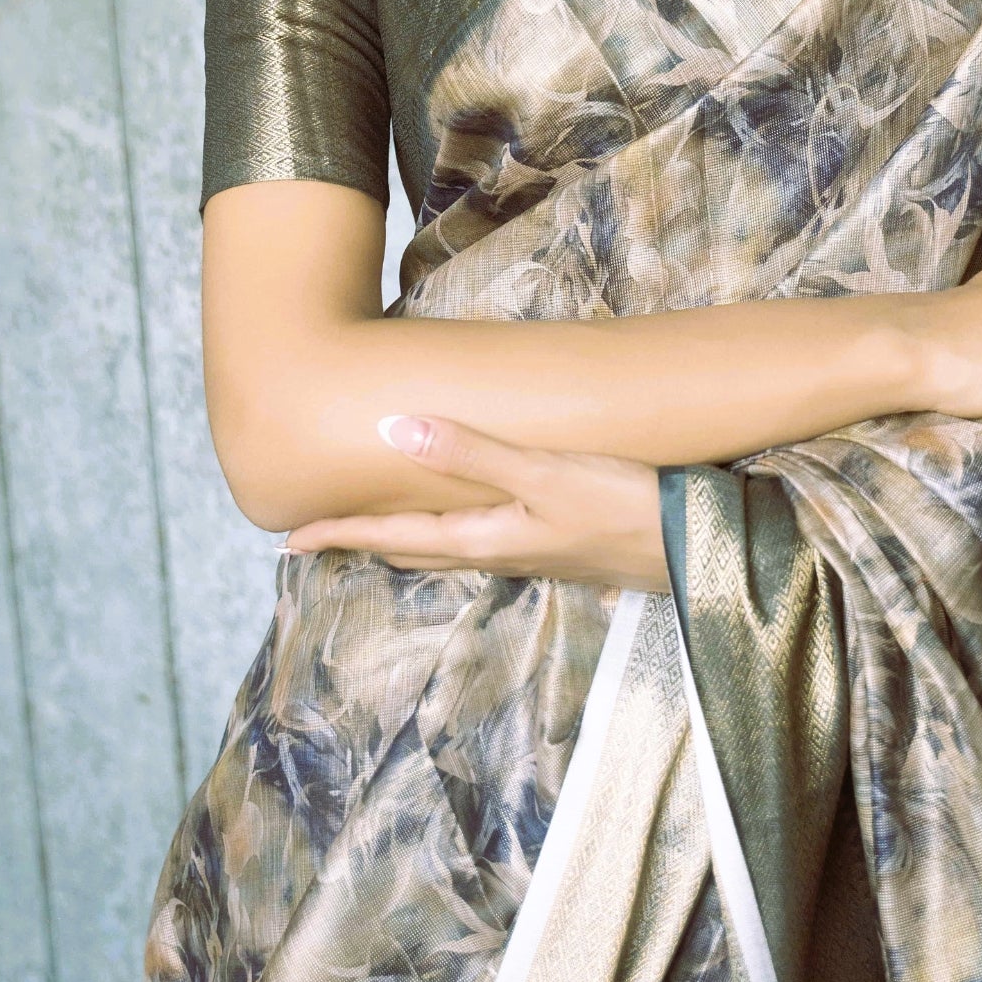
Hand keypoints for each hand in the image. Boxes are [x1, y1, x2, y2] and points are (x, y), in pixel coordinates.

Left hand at [281, 416, 669, 590]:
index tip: (288, 538)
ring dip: (403, 538)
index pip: (392, 535)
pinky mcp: (558, 543)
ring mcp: (529, 552)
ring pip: (444, 548)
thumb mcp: (545, 474)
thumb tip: (393, 429)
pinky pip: (480, 541)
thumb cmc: (622, 507)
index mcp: (482, 539)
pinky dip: (448, 531)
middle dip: (363, 540)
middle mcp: (497, 551)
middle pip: (411, 548)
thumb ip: (472, 452)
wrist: (693, 548)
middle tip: (318, 535)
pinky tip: (464, 517)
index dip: (340, 532)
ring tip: (374, 525)